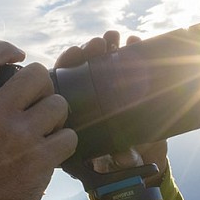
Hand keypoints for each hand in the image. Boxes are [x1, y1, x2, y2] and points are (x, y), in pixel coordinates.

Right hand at [0, 41, 77, 199]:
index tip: (17, 55)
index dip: (5, 48)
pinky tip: (50, 153)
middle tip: (37, 102)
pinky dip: (64, 145)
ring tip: (45, 130)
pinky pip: (69, 137)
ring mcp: (20, 135)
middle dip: (42, 86)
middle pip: (35, 74)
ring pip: (59, 103)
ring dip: (56, 116)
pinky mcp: (41, 158)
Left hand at [54, 30, 169, 178]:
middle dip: (90, 51)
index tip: (76, 52)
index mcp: (75, 108)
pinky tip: (134, 42)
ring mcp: (109, 90)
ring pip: (104, 61)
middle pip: (84, 65)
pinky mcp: (128, 89)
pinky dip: (130, 51)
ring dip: (109, 47)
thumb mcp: (107, 161)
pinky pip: (126, 65)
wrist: (132, 160)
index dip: (68, 64)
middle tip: (99, 44)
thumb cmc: (109, 161)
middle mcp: (89, 95)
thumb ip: (116, 159)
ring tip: (115, 38)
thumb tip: (126, 156)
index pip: (65, 80)